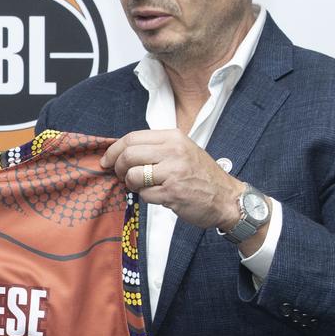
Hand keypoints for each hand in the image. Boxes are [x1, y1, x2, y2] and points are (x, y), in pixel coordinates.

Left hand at [102, 129, 242, 230]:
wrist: (228, 198)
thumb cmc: (201, 175)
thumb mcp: (182, 150)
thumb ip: (155, 147)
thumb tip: (121, 152)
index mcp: (173, 137)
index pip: (132, 138)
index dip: (113, 150)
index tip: (106, 160)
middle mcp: (173, 151)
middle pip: (128, 155)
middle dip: (117, 167)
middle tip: (119, 175)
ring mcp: (173, 172)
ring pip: (133, 175)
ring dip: (131, 184)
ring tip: (141, 186)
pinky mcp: (173, 193)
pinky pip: (145, 194)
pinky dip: (146, 197)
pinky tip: (159, 195)